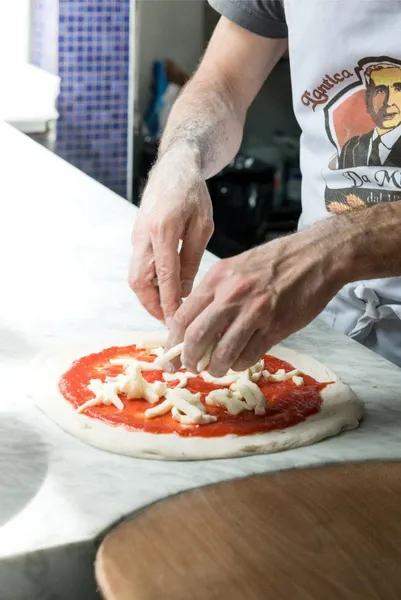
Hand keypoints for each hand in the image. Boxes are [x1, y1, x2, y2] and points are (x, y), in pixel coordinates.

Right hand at [128, 147, 213, 323]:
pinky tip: (165, 293)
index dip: (169, 303)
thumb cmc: (193, 194)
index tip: (177, 322)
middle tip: (170, 323)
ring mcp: (136, 237)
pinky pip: (139, 267)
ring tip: (169, 312)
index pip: (163, 277)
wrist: (173, 167)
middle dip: (152, 306)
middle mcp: (144, 236)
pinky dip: (149, 285)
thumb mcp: (202, 226)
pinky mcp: (136, 237)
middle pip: (138, 282)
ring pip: (135, 277)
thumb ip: (192, 259)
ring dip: (149, 298)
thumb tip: (185, 292)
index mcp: (163, 230)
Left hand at [166, 222, 346, 376]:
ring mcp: (255, 312)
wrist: (315, 256)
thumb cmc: (274, 263)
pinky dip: (239, 364)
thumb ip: (214, 294)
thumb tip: (194, 326)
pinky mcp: (276, 327)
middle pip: (197, 337)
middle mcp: (232, 295)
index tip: (170, 356)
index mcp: (218, 278)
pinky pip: (248, 356)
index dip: (172, 342)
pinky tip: (240, 360)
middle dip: (189, 359)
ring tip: (217, 368)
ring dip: (216, 368)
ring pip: (222, 353)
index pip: (182, 316)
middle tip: (191, 367)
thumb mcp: (236, 268)